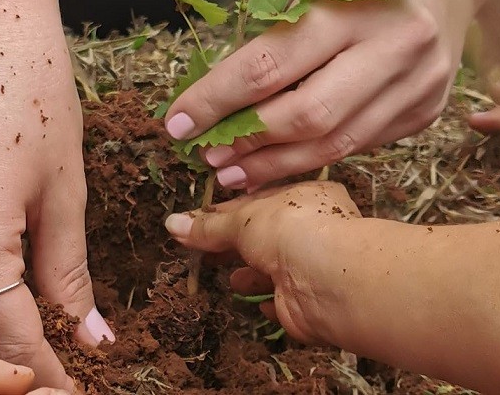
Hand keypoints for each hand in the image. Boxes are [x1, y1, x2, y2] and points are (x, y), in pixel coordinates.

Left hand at [163, 0, 471, 190]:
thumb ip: (279, 40)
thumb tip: (218, 100)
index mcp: (354, 8)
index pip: (271, 65)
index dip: (218, 99)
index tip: (178, 121)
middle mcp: (394, 49)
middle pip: (308, 116)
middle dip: (249, 143)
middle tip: (206, 156)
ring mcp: (419, 85)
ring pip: (337, 144)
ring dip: (277, 165)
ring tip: (233, 173)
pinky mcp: (429, 111)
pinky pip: (362, 144)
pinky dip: (317, 157)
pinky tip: (282, 164)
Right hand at [164, 182, 362, 345]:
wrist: (329, 281)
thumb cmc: (290, 230)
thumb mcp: (242, 220)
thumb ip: (208, 226)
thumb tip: (170, 223)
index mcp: (303, 198)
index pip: (257, 202)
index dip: (224, 212)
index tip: (194, 221)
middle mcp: (311, 231)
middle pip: (263, 236)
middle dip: (233, 245)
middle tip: (200, 251)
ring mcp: (310, 267)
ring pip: (273, 269)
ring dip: (250, 273)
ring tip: (229, 277)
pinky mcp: (307, 303)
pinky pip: (283, 300)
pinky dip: (266, 300)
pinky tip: (253, 300)